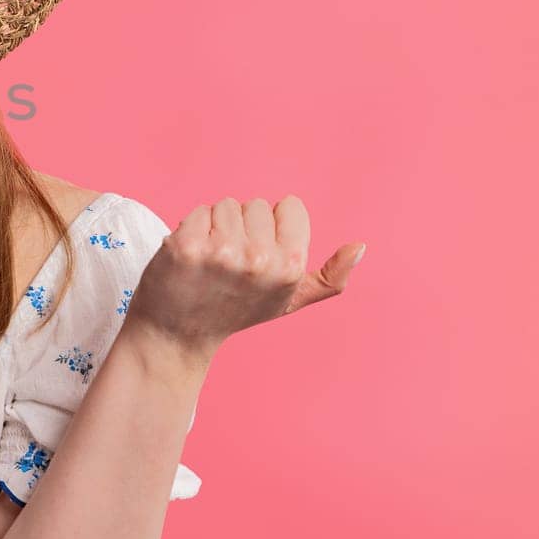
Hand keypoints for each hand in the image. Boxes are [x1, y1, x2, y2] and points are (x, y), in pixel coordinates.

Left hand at [124, 196, 363, 353]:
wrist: (178, 334)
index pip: (289, 206)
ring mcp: (220, 253)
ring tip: (210, 261)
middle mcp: (258, 260)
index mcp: (291, 268)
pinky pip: (197, 211)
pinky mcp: (185, 246)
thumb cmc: (236, 311)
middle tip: (230, 264)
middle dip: (243, 227)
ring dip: (215, 226)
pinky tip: (189, 258)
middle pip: (255, 205)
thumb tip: (360, 247)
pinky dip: (190, 228)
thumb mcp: (288, 300)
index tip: (260, 254)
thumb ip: (330, 279)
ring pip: (224, 205)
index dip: (274, 227)